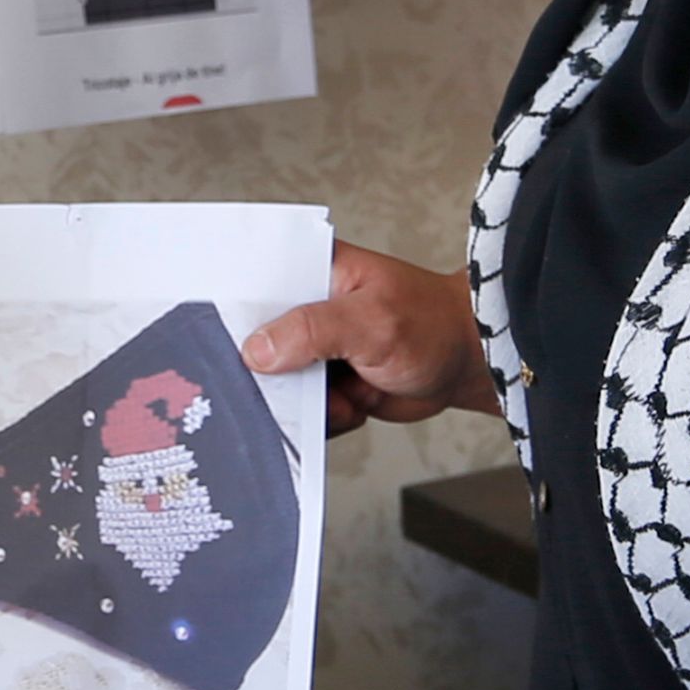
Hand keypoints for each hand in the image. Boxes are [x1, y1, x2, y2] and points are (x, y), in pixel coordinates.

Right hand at [244, 241, 499, 437]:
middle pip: (254, 343)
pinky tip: (353, 405)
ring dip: (303, 403)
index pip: (252, 287)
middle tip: (296, 382)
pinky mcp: (326, 384)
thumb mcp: (371, 320)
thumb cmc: (432, 325)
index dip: (231, 315)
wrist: (467, 366)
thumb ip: (312, 330)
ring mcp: (314, 349)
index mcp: (311, 271)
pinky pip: (302, 412)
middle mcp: (306, 308)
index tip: (223, 346)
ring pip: (276, 385)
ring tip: (344, 393)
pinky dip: (324, 419)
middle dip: (266, 373)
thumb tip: (257, 350)